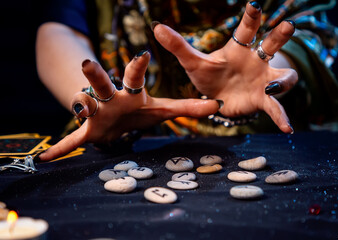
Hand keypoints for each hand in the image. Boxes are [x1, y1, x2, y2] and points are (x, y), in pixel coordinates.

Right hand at [39, 51, 220, 160]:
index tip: (144, 54)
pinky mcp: (88, 131)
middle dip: (96, 75)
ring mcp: (98, 114)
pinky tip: (45, 158)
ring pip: (84, 105)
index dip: (138, 66)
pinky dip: (62, 148)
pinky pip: (74, 140)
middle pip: (102, 83)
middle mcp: (111, 98)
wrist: (115, 116)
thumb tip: (218, 106)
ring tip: (77, 109)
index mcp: (131, 92)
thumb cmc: (140, 109)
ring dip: (79, 105)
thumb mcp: (163, 109)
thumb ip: (188, 106)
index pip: (134, 76)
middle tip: (88, 62)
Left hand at [152, 1, 297, 132]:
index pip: (246, 30)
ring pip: (283, 76)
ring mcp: (263, 81)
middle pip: (272, 45)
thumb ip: (178, 46)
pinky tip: (287, 129)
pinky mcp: (262, 100)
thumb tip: (156, 26)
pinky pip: (276, 107)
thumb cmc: (210, 75)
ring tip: (272, 88)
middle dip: (279, 36)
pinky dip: (282, 117)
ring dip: (284, 80)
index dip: (251, 17)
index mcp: (238, 49)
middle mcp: (256, 61)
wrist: (218, 98)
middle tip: (288, 26)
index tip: (253, 4)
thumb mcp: (193, 63)